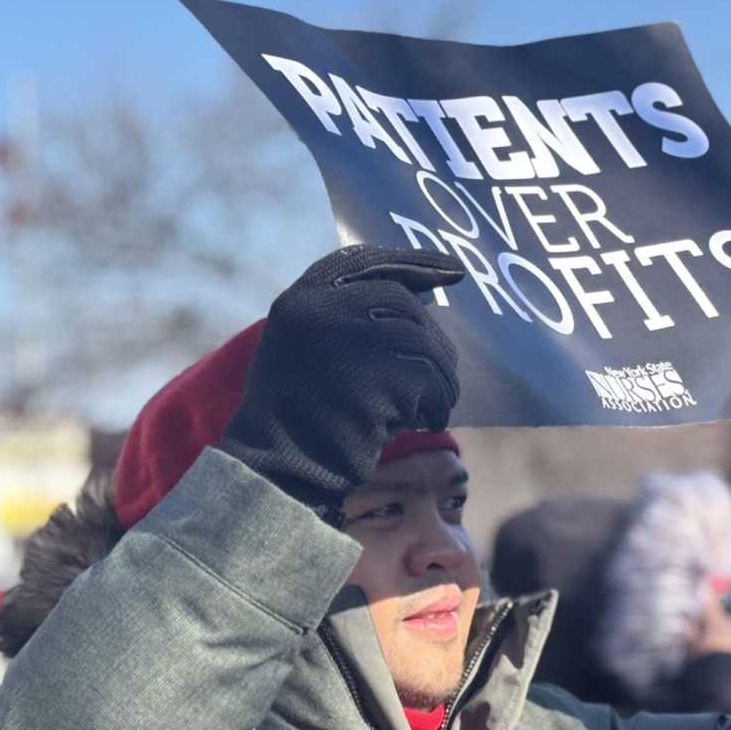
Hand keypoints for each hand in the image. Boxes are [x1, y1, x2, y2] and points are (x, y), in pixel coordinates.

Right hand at [218, 245, 464, 525]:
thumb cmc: (299, 413)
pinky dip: (435, 406)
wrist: (275, 468)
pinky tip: (425, 423)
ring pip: (424, 347)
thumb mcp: (310, 347)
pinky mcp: (373, 384)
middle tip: (443, 375)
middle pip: (406, 307)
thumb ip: (351, 316)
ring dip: (440, 381)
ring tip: (433, 407)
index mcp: (304, 298)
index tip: (455, 271)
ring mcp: (348, 345)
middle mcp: (323, 310)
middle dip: (434, 342)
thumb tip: (425, 296)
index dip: (417, 263)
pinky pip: (428, 386)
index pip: (368, 260)